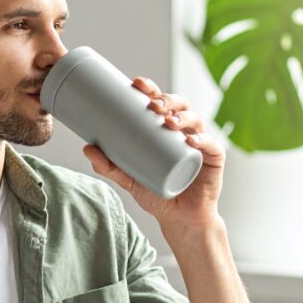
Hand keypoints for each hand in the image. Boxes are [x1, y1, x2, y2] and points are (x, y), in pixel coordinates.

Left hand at [83, 77, 223, 228]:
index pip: (161, 102)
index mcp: (167, 129)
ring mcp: (201, 143)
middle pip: (179, 105)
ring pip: (195, 120)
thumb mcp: (129, 180)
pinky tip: (190, 141)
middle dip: (167, 99)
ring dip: (182, 116)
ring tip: (168, 121)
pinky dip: (202, 140)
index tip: (137, 83)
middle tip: (152, 105)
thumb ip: (109, 166)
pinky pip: (211, 145)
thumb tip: (87, 147)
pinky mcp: (214, 159)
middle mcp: (185, 131)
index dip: (151, 89)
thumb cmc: (158, 193)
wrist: (180, 219)